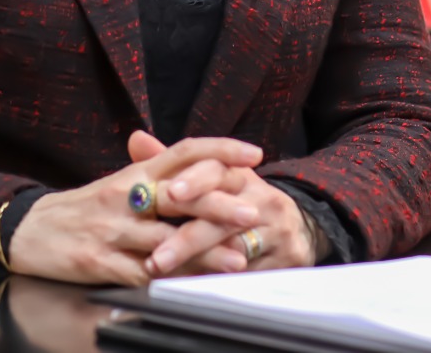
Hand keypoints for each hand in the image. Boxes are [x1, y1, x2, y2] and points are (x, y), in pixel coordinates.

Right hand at [7, 133, 263, 284]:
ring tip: (237, 259)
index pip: (184, 150)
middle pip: (178, 194)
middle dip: (219, 204)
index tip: (253, 154)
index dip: (220, 149)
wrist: (30, 229)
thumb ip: (161, 177)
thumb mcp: (121, 183)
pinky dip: (168, 279)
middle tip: (252, 213)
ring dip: (204, 251)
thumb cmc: (84, 208)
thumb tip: (212, 170)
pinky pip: (140, 272)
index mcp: (135, 171)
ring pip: (165, 239)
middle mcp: (125, 195)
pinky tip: (191, 285)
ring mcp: (111, 229)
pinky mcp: (98, 261)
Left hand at [127, 134, 320, 277]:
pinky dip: (221, 283)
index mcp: (241, 176)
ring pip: (235, 251)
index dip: (195, 180)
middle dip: (188, 239)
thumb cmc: (240, 201)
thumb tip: (136, 139)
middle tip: (157, 257)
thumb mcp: (214, 178)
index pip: (218, 170)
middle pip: (224, 218)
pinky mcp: (287, 259)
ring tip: (171, 281)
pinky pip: (250, 276)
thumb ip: (174, 164)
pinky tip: (196, 291)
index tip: (171, 192)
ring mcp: (278, 231)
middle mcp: (263, 199)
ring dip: (200, 267)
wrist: (294, 228)